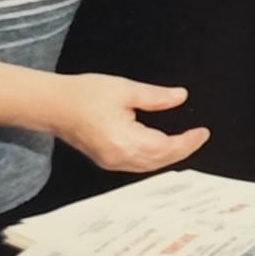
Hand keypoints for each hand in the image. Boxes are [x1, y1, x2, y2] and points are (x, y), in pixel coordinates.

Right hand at [50, 75, 209, 171]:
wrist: (51, 105)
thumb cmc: (83, 94)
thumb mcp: (124, 89)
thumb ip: (155, 96)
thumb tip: (180, 97)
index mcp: (125, 141)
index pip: (166, 148)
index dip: (188, 142)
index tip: (202, 133)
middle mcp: (119, 157)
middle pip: (160, 161)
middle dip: (182, 151)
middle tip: (199, 137)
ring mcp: (111, 162)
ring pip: (149, 166)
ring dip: (169, 156)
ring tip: (185, 142)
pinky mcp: (105, 160)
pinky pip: (137, 164)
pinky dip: (154, 158)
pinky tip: (162, 147)